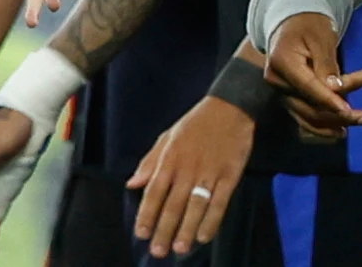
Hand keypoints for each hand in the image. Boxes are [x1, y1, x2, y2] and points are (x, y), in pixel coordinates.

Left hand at [126, 97, 253, 257]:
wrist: (228, 108)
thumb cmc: (193, 124)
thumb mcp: (166, 137)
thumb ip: (149, 162)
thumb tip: (131, 184)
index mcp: (169, 159)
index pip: (154, 192)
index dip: (147, 214)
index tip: (141, 234)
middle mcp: (186, 168)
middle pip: (173, 204)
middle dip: (165, 230)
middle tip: (159, 251)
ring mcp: (209, 173)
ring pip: (196, 207)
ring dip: (187, 230)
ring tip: (180, 249)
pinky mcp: (230, 176)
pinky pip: (220, 202)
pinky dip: (212, 221)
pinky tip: (204, 236)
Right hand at [263, 13, 361, 137]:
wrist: (292, 24)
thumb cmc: (310, 26)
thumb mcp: (321, 38)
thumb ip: (327, 64)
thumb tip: (335, 90)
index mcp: (281, 62)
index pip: (308, 87)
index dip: (330, 101)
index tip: (350, 111)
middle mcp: (277, 81)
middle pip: (310, 106)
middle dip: (340, 114)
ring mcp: (281, 92)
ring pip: (309, 116)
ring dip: (336, 122)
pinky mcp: (289, 98)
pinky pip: (305, 118)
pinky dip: (323, 127)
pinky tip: (341, 131)